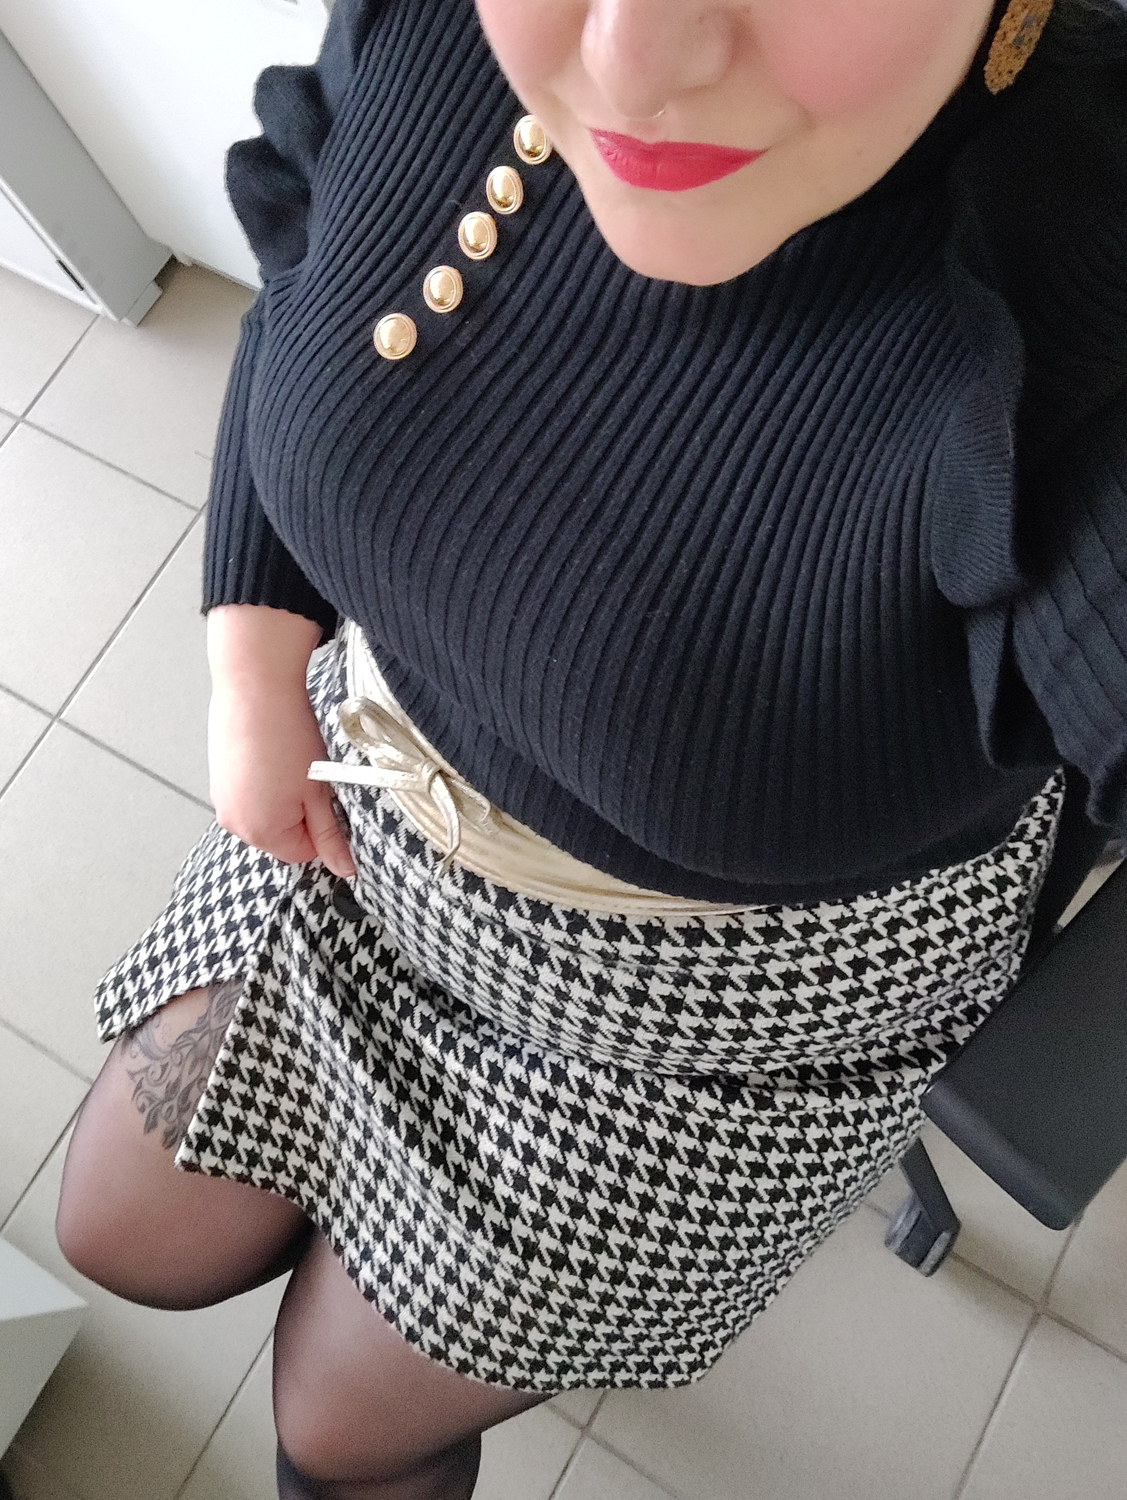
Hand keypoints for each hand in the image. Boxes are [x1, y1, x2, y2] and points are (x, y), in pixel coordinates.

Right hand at [206, 606, 355, 877]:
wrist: (255, 688)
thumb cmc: (286, 735)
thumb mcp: (319, 791)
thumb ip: (330, 835)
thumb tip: (344, 868)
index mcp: (261, 832)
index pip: (303, 852)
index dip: (322, 827)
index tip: (326, 797)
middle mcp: (234, 822)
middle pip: (281, 836)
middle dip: (299, 812)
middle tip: (308, 777)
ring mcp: (222, 800)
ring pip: (265, 814)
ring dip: (282, 797)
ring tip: (289, 762)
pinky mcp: (218, 778)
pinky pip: (248, 794)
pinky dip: (263, 782)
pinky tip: (272, 755)